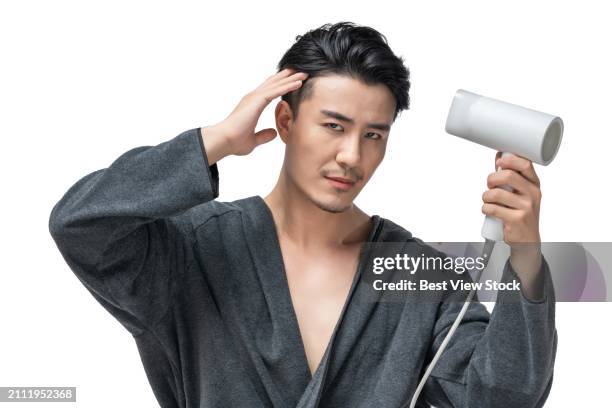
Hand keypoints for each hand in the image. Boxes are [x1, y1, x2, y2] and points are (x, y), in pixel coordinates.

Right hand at [214, 68, 308, 155]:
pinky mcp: (257, 101)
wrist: (224, 140)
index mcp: (251, 105)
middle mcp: (252, 98)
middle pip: (273, 83)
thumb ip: (263, 136)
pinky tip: (299, 83)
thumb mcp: (253, 140)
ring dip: (291, 78)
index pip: (269, 91)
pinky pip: (276, 91)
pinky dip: (288, 86)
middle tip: (300, 70)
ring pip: (276, 84)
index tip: (292, 81)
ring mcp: (254, 97)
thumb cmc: (234, 141)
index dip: (281, 85)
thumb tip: (273, 133)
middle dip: (287, 76)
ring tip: (304, 74)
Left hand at [482, 152, 543, 299]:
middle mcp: (532, 194)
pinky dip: (485, 208)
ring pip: (495, 194)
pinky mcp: (516, 219)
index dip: (509, 160)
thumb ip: (512, 176)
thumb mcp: (522, 193)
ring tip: (488, 201)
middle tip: (489, 186)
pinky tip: (489, 211)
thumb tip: (500, 156)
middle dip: (491, 179)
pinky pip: (492, 208)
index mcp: (534, 185)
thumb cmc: (521, 213)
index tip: (499, 161)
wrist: (527, 239)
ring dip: (486, 197)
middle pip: (507, 176)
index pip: (525, 164)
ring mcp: (526, 207)